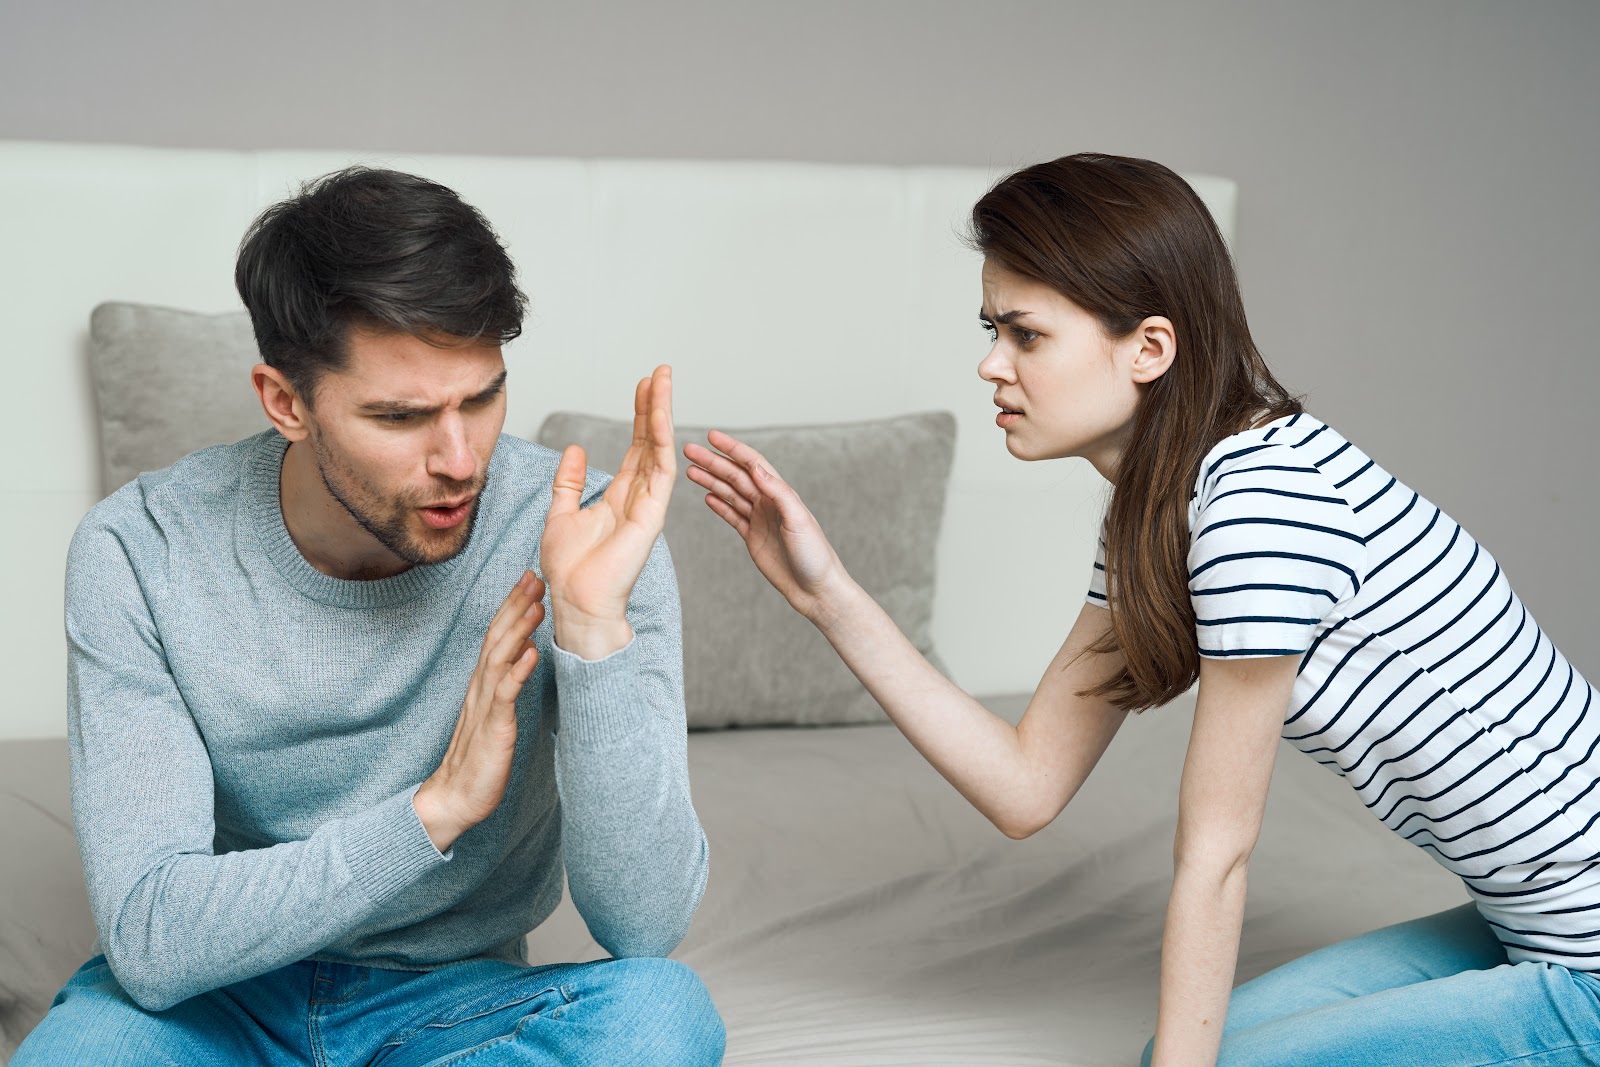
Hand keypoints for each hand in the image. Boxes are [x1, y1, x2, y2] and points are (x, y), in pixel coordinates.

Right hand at [414, 570, 544, 851]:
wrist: (454, 797)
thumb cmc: (479, 756)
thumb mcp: (496, 711)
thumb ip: (506, 680)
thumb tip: (524, 649)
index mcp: (483, 682)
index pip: (497, 634)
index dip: (513, 605)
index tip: (530, 578)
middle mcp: (481, 686)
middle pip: (497, 637)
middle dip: (516, 605)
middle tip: (535, 575)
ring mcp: (485, 705)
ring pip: (500, 658)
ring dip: (518, 630)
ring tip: (536, 605)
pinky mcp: (492, 727)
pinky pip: (504, 695)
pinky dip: (517, 672)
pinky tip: (530, 653)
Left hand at [540, 365, 676, 658]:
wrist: (576, 602)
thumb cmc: (569, 570)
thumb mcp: (561, 514)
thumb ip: (569, 482)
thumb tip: (574, 449)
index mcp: (620, 497)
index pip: (635, 448)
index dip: (640, 416)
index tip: (643, 385)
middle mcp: (639, 498)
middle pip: (652, 442)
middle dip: (655, 406)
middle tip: (660, 373)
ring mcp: (649, 505)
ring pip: (660, 449)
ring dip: (661, 414)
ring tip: (663, 380)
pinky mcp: (652, 514)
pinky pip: (661, 469)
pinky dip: (661, 439)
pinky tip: (659, 414)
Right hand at [683, 430, 850, 621]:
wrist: (815, 588)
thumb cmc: (814, 554)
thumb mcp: (798, 520)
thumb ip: (778, 493)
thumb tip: (756, 469)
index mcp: (780, 494)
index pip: (752, 464)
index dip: (732, 449)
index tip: (711, 437)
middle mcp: (768, 502)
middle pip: (735, 476)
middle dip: (712, 462)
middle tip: (688, 450)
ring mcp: (759, 519)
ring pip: (730, 493)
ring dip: (711, 481)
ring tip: (690, 471)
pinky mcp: (753, 537)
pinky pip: (732, 516)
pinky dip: (719, 505)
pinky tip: (706, 496)